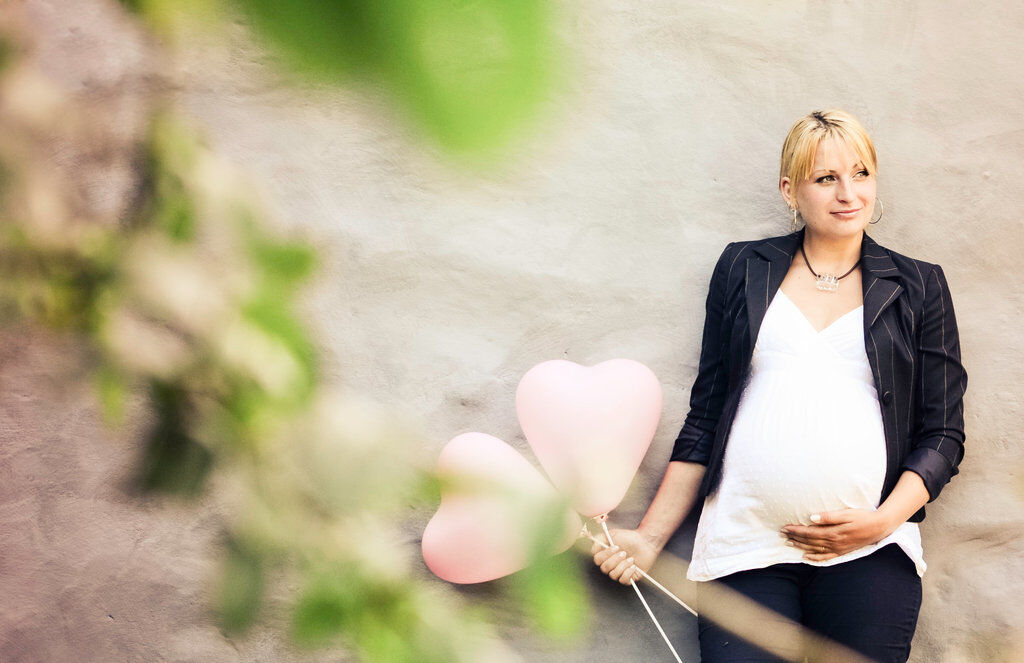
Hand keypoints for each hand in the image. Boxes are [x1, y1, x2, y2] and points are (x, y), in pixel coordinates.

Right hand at [590, 528, 659, 585]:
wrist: (646, 542)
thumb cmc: (629, 537)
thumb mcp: (613, 534)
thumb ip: (600, 538)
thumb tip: (593, 547)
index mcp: (605, 555)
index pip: (597, 559)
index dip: (605, 554)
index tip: (615, 546)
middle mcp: (610, 564)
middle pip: (604, 568)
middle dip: (615, 560)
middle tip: (624, 552)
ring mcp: (619, 572)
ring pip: (613, 575)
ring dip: (623, 565)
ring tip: (631, 558)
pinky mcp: (628, 578)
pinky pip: (623, 580)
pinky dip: (628, 573)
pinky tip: (634, 566)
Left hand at [781, 509, 896, 561]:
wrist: (880, 527)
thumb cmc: (863, 517)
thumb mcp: (846, 513)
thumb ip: (829, 517)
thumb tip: (812, 518)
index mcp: (833, 533)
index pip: (809, 533)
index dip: (796, 531)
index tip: (785, 528)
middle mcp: (834, 543)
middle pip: (810, 541)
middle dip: (795, 538)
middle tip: (782, 535)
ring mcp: (838, 549)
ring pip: (815, 549)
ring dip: (801, 547)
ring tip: (788, 543)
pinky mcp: (843, 551)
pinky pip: (826, 557)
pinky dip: (815, 558)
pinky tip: (806, 557)